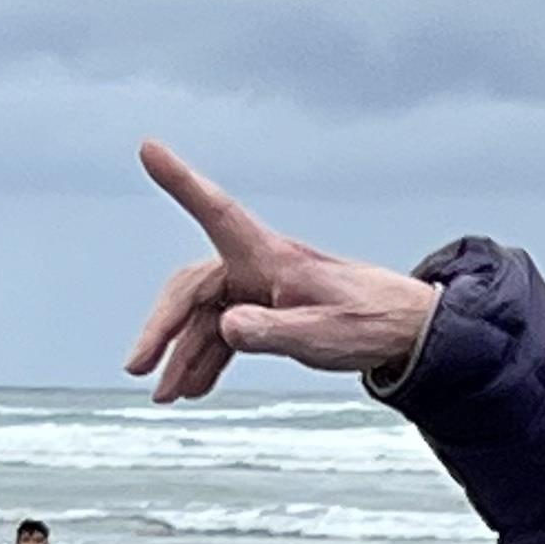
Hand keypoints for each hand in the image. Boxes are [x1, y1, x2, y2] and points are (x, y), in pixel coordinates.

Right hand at [125, 142, 440, 403]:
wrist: (407, 331)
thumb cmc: (369, 323)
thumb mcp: (320, 335)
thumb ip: (271, 332)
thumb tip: (226, 329)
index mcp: (269, 256)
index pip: (217, 212)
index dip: (182, 182)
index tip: (150, 147)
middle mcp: (257, 266)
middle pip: (192, 290)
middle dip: (163, 330)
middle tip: (137, 367)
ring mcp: (259, 290)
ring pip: (206, 320)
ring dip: (184, 356)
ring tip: (165, 396)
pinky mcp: (267, 312)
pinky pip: (225, 334)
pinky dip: (208, 359)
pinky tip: (194, 387)